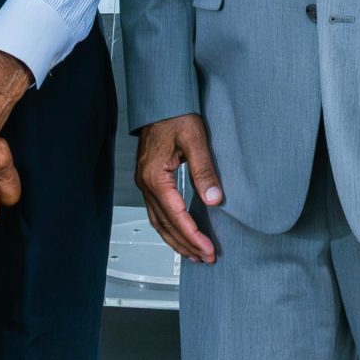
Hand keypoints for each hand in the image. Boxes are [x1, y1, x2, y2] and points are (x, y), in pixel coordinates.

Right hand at [135, 113, 222, 263]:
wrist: (160, 101)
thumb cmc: (174, 115)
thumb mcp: (195, 139)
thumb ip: (204, 170)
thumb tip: (214, 198)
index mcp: (155, 177)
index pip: (176, 216)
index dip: (193, 236)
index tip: (208, 249)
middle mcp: (146, 184)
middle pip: (165, 225)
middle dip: (186, 245)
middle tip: (206, 258)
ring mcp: (145, 183)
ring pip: (159, 222)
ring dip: (176, 241)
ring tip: (194, 255)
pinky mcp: (149, 180)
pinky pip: (157, 212)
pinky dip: (169, 228)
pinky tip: (180, 234)